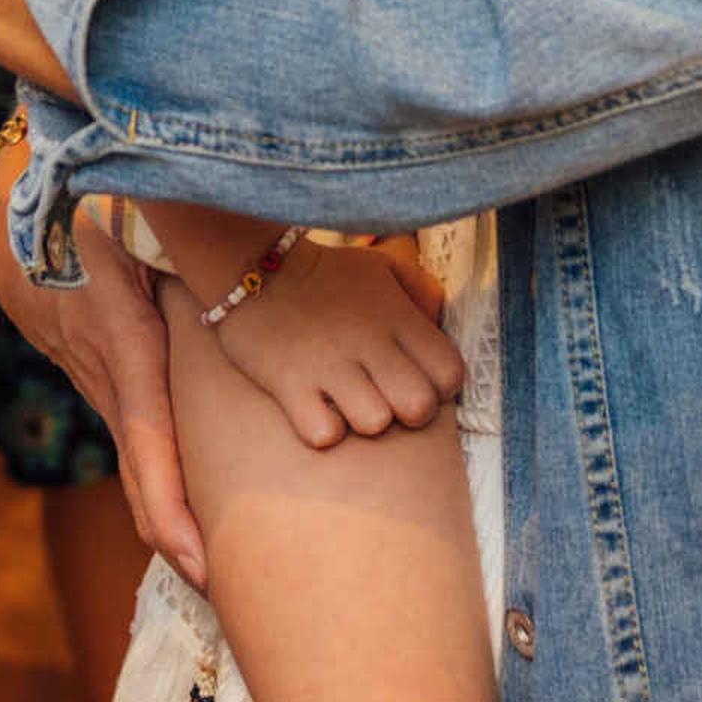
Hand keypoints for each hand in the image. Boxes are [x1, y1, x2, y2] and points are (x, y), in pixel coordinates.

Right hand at [0, 142, 206, 587]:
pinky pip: (135, 443)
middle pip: (142, 481)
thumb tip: (245, 251)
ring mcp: (101, 387)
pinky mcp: (103, 382)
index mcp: (124, 346)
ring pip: (140, 470)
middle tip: (225, 593)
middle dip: (178, 541)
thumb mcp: (139, 218)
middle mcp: (109, 380)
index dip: (172, 512)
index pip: (148, 448)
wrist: (15, 226)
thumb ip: (187, 241)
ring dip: (173, 520)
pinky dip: (161, 485)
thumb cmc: (89, 211)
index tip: (201, 561)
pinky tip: (193, 510)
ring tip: (221, 569)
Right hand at [211, 240, 460, 450]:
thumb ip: (421, 291)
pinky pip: (323, 434)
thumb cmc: (325, 275)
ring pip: (375, 424)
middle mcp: (368, 340)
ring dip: (363, 421)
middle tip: (386, 397)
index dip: (440, 386)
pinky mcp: (288, 383)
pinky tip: (316, 409)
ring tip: (347, 401)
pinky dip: (321, 430)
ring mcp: (328, 364)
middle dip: (409, 412)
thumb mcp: (381, 268)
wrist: (252, 267)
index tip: (418, 379)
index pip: (450, 372)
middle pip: (419, 407)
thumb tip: (440, 321)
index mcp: (396, 315)